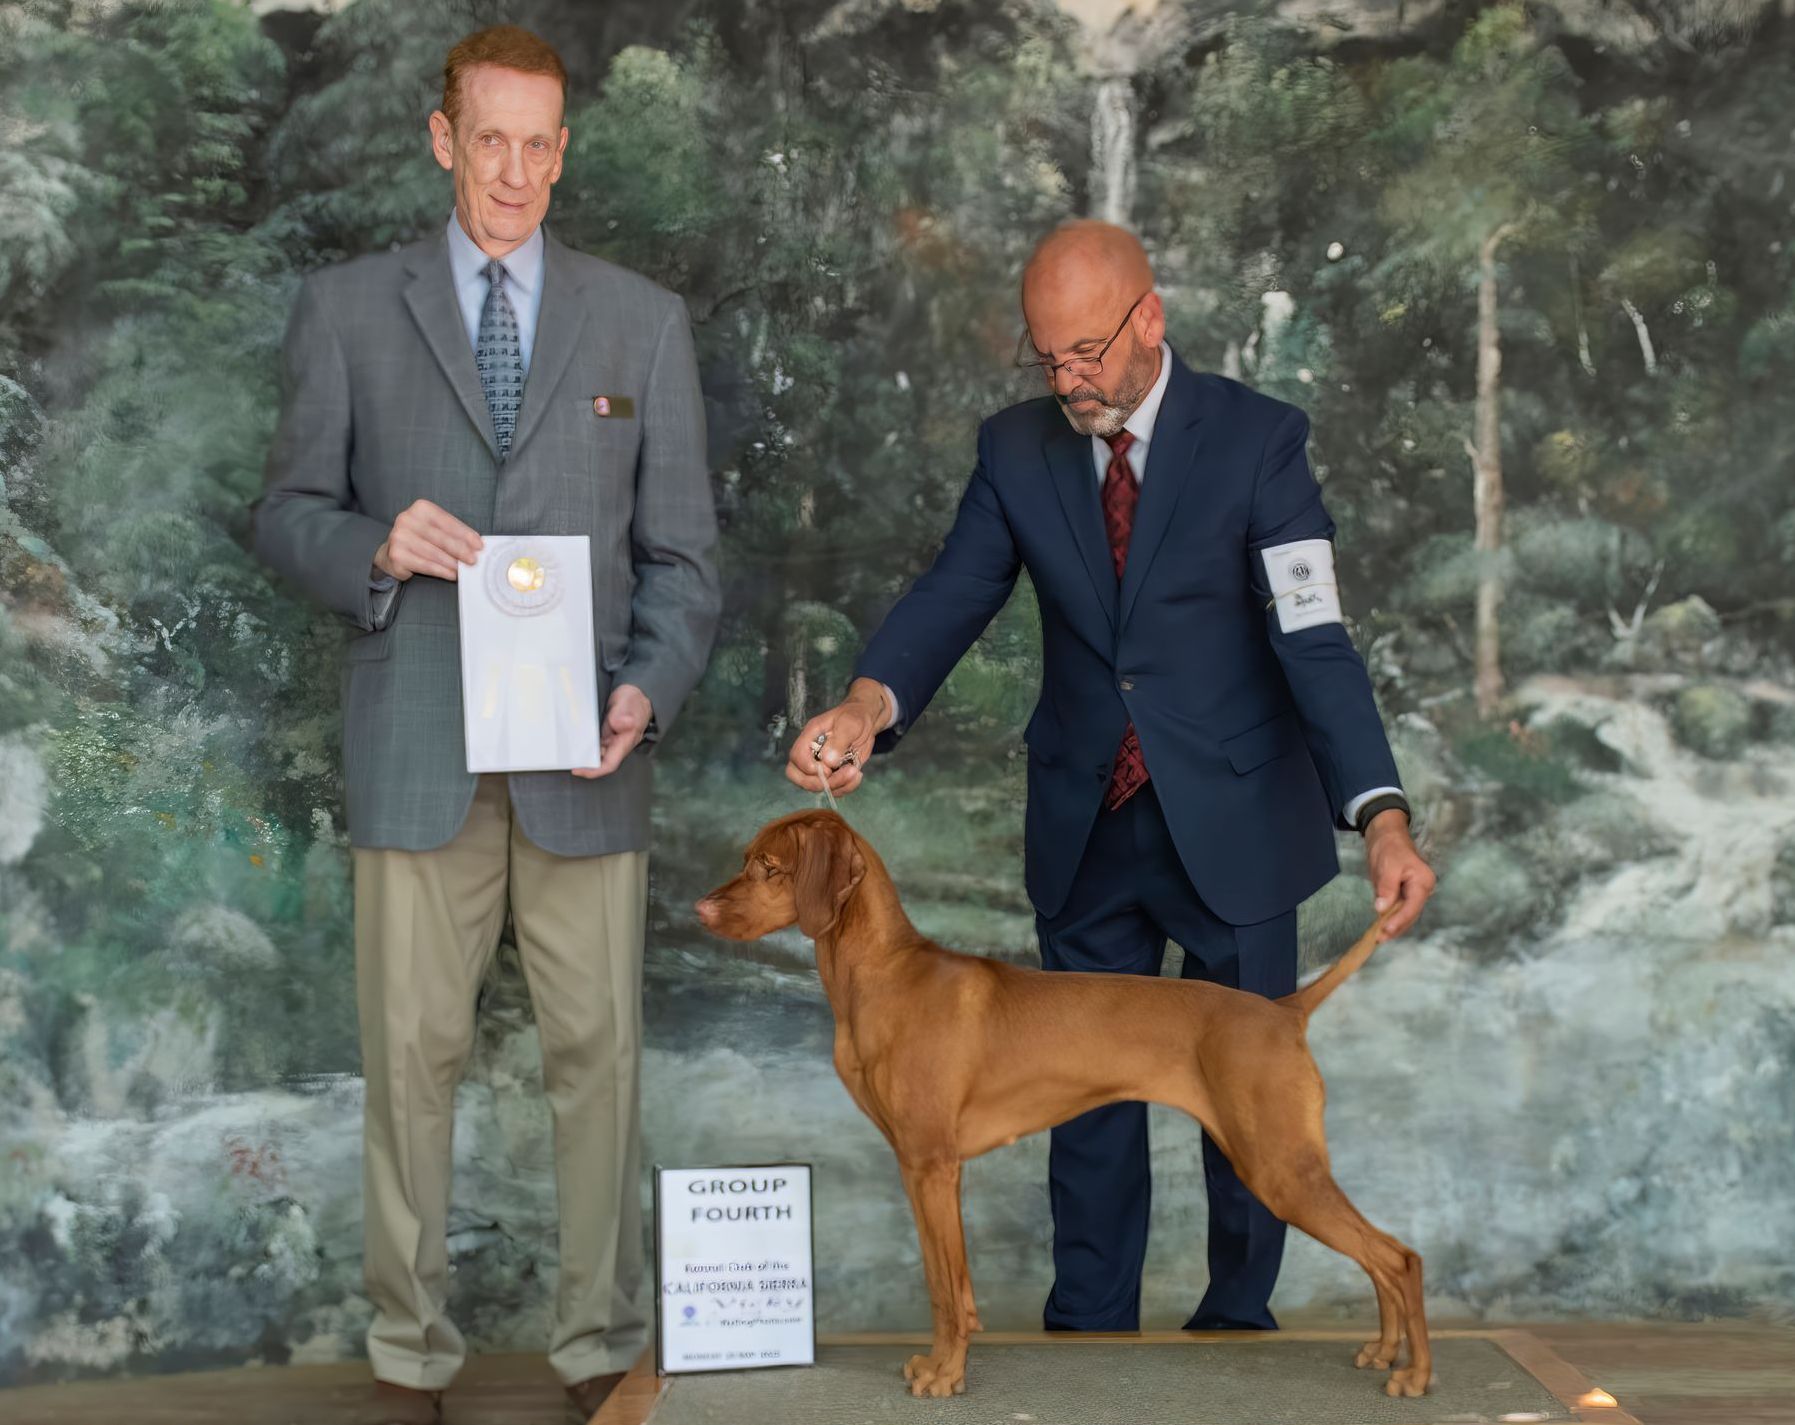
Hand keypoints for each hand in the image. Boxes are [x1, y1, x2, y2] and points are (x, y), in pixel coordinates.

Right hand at [374, 499, 481, 580]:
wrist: (395, 552)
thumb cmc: (422, 539)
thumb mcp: (437, 530)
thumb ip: (453, 534)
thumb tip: (476, 546)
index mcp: (421, 508)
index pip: (447, 522)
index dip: (465, 534)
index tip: (479, 545)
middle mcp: (407, 519)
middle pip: (441, 537)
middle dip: (460, 550)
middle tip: (473, 560)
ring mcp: (399, 537)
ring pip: (433, 552)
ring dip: (452, 563)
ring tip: (463, 570)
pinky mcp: (396, 555)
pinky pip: (424, 564)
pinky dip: (440, 571)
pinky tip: (451, 574)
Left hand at [573, 684, 652, 778]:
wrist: (634, 693)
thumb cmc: (634, 701)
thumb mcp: (630, 704)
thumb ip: (625, 714)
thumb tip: (621, 723)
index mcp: (624, 743)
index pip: (609, 764)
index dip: (594, 771)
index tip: (578, 769)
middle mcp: (616, 744)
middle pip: (598, 761)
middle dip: (583, 763)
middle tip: (567, 759)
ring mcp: (609, 739)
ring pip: (593, 753)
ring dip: (581, 753)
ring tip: (566, 752)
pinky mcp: (603, 733)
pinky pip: (591, 742)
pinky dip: (582, 743)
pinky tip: (572, 740)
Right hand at [784, 678, 888, 796]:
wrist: (865, 721)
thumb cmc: (854, 717)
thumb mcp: (849, 724)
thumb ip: (838, 741)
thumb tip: (828, 761)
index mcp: (809, 737)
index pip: (796, 757)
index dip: (808, 767)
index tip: (827, 768)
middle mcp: (811, 753)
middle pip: (797, 775)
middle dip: (816, 783)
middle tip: (837, 776)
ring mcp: (821, 765)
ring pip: (816, 786)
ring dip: (837, 785)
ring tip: (854, 771)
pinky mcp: (834, 774)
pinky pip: (834, 789)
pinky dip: (846, 787)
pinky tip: (857, 774)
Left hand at [1365, 809, 1434, 939]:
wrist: (1386, 835)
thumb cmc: (1389, 847)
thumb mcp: (1387, 866)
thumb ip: (1386, 888)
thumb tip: (1382, 909)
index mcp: (1423, 882)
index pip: (1412, 907)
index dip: (1399, 921)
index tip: (1385, 931)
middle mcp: (1423, 889)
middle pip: (1411, 914)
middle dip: (1396, 927)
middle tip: (1379, 939)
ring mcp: (1415, 892)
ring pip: (1406, 914)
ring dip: (1394, 926)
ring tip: (1379, 937)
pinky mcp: (1405, 893)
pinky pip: (1400, 909)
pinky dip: (1391, 918)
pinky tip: (1382, 927)